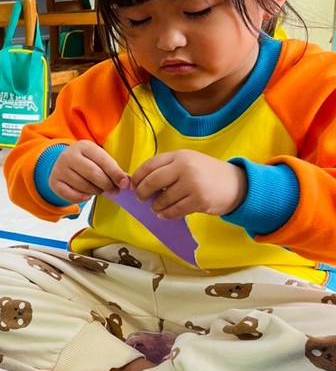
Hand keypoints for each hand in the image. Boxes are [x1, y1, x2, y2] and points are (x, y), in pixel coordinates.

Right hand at [49, 140, 129, 202]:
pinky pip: (71, 195)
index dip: (116, 174)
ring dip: (96, 191)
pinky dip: (82, 198)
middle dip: (107, 185)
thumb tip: (125, 183)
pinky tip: (87, 196)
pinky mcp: (54, 182)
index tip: (124, 184)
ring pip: (83, 186)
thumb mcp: (98, 158)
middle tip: (114, 191)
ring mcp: (59, 168)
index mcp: (84, 146)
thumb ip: (112, 168)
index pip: (103, 161)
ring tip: (99, 190)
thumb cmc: (87, 162)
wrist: (63, 163)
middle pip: (93, 174)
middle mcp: (69, 155)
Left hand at [131, 150, 246, 218]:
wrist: (237, 184)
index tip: (134, 186)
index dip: (137, 177)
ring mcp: (192, 184)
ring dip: (155, 206)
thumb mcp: (188, 162)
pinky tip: (164, 214)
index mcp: (179, 156)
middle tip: (141, 199)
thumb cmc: (207, 174)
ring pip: (162, 199)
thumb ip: (167, 168)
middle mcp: (185, 167)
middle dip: (142, 193)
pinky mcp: (199, 200)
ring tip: (156, 207)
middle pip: (152, 182)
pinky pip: (174, 210)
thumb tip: (139, 183)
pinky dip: (166, 214)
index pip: (149, 165)